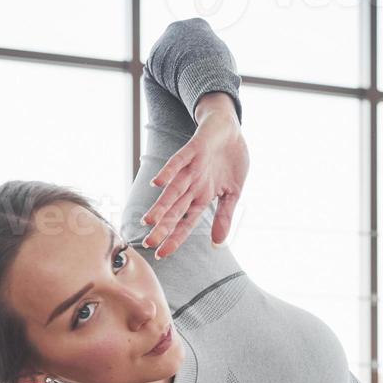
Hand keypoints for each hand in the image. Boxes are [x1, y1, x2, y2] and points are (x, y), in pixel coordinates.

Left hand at [141, 97, 247, 258]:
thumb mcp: (233, 193)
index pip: (186, 222)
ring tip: (148, 221)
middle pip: (175, 210)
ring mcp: (192, 169)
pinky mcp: (193, 150)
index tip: (162, 254)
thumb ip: (225, 217)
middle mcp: (193, 185)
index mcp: (203, 196)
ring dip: (161, 205)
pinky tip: (158, 183)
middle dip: (163, 228)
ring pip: (173, 191)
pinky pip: (178, 162)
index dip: (175, 238)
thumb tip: (218, 243)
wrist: (229, 128)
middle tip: (148, 244)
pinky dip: (169, 172)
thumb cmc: (230, 160)